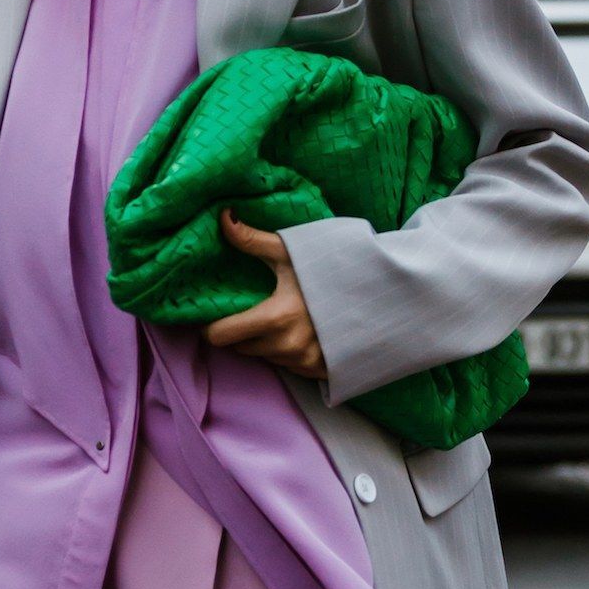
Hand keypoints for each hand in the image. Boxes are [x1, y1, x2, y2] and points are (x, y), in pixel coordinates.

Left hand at [199, 207, 328, 381]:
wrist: (379, 291)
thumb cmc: (331, 268)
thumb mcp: (291, 251)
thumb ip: (252, 239)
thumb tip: (223, 216)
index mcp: (277, 318)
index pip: (222, 336)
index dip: (210, 326)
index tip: (212, 316)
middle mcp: (289, 346)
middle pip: (240, 347)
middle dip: (238, 331)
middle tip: (248, 309)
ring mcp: (305, 361)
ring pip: (263, 356)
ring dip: (262, 341)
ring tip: (276, 317)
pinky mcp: (318, 371)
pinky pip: (287, 366)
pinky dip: (285, 351)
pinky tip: (296, 330)